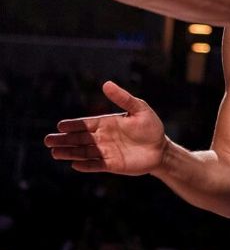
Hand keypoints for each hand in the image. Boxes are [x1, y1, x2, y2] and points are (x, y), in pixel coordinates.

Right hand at [44, 81, 166, 174]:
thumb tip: (106, 84)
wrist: (161, 148)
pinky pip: (96, 165)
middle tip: (48, 140)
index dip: (73, 125)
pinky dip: (86, 165)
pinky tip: (75, 164)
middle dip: (64, 139)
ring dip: (70, 153)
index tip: (60, 125)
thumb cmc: (151, 126)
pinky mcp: (112, 165)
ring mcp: (106, 152)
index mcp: (107, 123)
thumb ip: (123, 98)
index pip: (86, 124)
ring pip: (84, 152)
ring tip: (55, 153)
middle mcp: (103, 138)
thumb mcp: (139, 109)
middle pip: (80, 139)